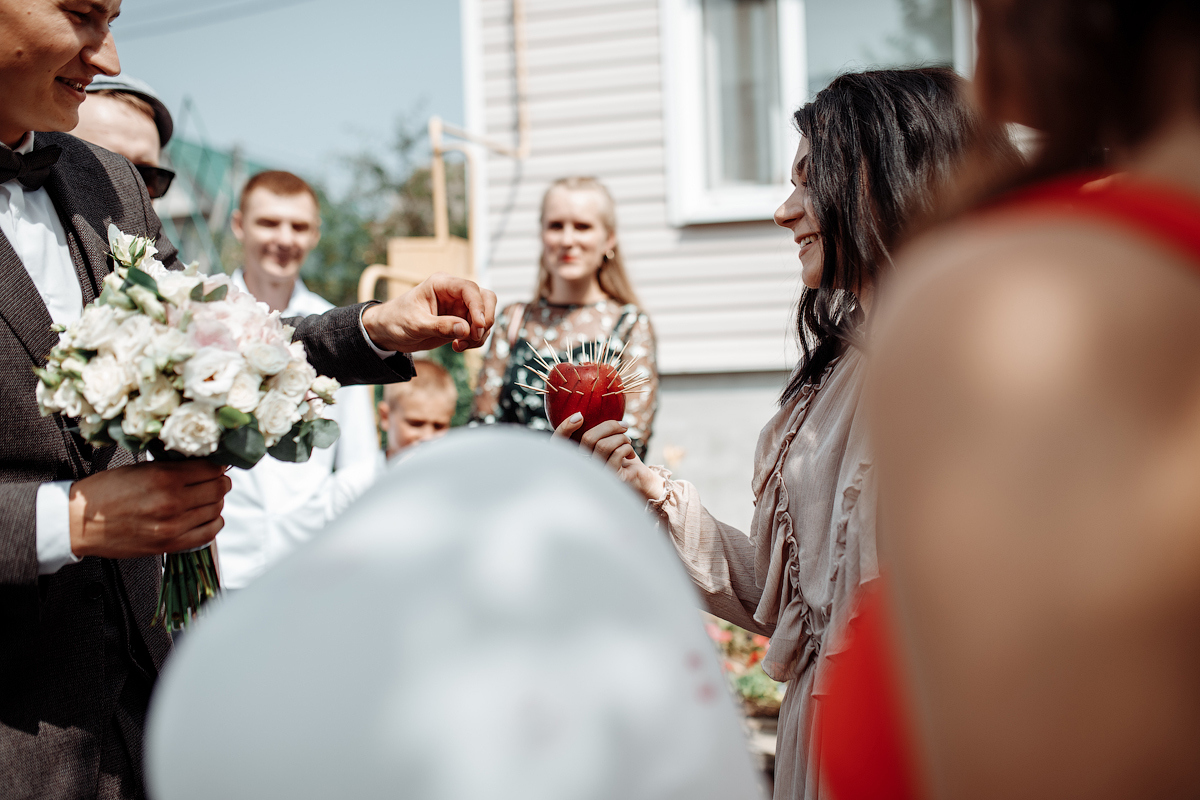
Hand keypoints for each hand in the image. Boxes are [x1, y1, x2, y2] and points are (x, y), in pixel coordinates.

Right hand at [69, 461, 231, 558]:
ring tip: (205, 498)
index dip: (217, 466)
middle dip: (220, 482)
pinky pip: (208, 533)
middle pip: (218, 489)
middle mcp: (172, 501)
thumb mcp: (139, 469)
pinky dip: (213, 523)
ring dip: (215, 502)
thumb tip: (204, 464)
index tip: (217, 466)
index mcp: (164, 477)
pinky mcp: (170, 545)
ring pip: (216, 509)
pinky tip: (206, 517)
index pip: (211, 469)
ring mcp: (173, 526)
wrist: (79, 524)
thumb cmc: (106, 493)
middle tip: (215, 480)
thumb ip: (173, 467)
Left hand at [361, 273, 496, 353]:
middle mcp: (454, 293)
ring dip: (480, 334)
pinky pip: (479, 330)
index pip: (470, 288)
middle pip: (485, 298)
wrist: (388, 332)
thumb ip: (440, 326)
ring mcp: (459, 308)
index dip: (478, 306)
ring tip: (460, 345)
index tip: (478, 327)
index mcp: (442, 284)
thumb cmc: (396, 321)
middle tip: (474, 337)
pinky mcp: (461, 322)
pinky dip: (475, 341)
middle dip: (485, 319)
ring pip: (485, 316)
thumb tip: (467, 329)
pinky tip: (457, 346)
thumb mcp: (415, 325)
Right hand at [553, 415, 665, 501]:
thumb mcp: (607, 442)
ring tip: (628, 440)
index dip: (565, 427)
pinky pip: (618, 453)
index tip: (580, 416)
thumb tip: (587, 414)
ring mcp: (596, 475)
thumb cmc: (622, 458)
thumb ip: (597, 432)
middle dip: (609, 426)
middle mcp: (582, 467)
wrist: (640, 480)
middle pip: (588, 438)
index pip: (558, 442)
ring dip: (621, 437)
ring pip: (604, 445)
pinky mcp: (611, 479)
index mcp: (577, 455)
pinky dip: (627, 447)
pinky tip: (631, 454)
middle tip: (624, 426)